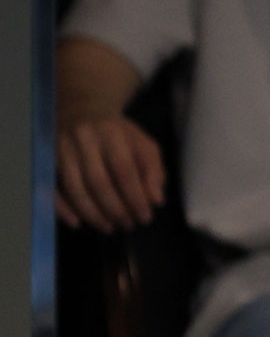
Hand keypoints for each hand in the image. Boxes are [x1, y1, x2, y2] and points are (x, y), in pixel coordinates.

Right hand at [56, 112, 165, 231]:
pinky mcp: (47, 159)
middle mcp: (83, 139)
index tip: (145, 217)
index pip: (124, 170)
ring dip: (93, 213)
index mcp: (112, 132)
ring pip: (75, 188)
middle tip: (128, 225)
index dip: (135, 197)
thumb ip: (153, 171)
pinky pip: (52, 188)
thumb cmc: (120, 133)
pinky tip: (78, 223)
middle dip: (115, 209)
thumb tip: (156, 201)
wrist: (83, 108)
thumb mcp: (144, 144)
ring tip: (110, 228)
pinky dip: (63, 208)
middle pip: (98, 181)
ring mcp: (61, 149)